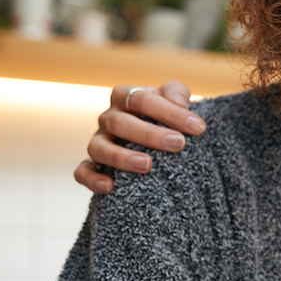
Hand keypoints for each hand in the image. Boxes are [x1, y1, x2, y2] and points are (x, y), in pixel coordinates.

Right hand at [74, 81, 204, 193]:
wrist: (159, 134)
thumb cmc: (167, 115)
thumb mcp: (175, 98)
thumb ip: (177, 93)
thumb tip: (179, 102)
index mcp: (126, 97)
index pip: (142, 100)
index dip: (170, 112)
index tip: (198, 127)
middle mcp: (108, 118)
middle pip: (121, 123)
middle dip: (151, 134)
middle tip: (179, 144)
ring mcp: (98, 141)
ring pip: (99, 148)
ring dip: (122, 157)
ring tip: (148, 165)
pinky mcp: (93, 164)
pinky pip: (82, 171)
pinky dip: (92, 179)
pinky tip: (110, 187)